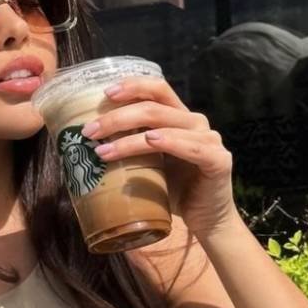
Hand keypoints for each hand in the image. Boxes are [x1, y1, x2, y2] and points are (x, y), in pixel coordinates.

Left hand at [80, 74, 239, 239]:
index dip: (132, 86)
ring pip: (164, 127)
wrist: (206, 220)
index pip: (157, 90)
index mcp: (179, 118)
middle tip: (89, 131)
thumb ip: (131, 150)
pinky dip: (169, 141)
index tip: (105, 93)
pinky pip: (192, 147)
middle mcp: (195, 122)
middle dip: (117, 117)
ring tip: (102, 150)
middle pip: (154, 107)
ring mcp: (209, 140)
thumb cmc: (173, 192)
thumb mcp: (148, 166)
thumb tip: (89, 146)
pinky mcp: (217, 161)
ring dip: (128, 138)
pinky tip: (150, 141)